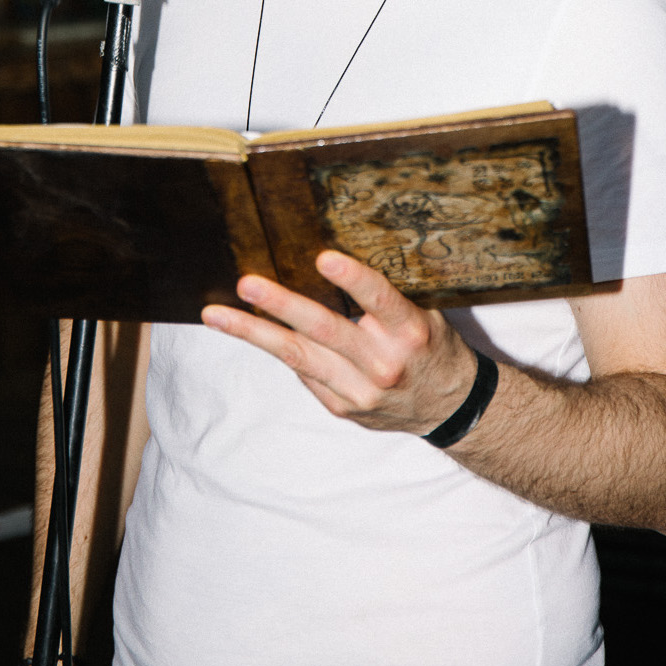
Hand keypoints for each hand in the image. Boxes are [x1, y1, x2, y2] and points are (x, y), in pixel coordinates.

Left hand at [201, 250, 478, 434]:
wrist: (449, 407)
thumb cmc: (432, 347)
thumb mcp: (426, 314)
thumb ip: (388, 295)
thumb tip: (333, 259)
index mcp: (410, 333)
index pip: (380, 300)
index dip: (353, 279)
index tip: (323, 258)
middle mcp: (384, 364)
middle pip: (325, 331)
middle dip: (282, 306)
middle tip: (247, 284)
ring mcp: (360, 391)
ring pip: (299, 357)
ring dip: (254, 333)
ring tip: (217, 315)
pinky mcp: (342, 407)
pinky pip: (304, 371)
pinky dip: (280, 348)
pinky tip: (254, 330)